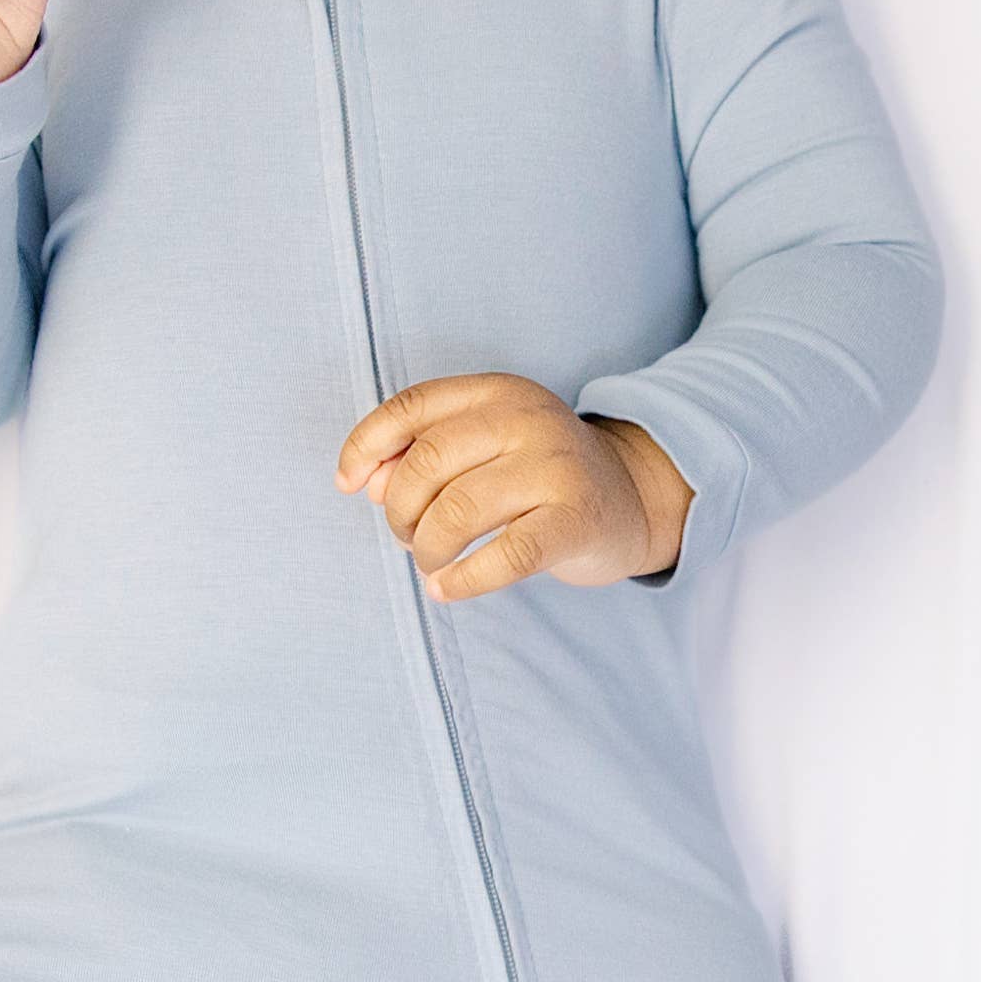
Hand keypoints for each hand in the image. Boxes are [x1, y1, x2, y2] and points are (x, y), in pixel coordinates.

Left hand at [335, 375, 693, 600]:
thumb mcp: (482, 448)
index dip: (366, 446)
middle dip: (398, 510)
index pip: (412, 406)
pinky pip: (505, 557)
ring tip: (431, 562)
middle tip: (407, 536)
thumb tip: (365, 483)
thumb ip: (421, 456)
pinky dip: (462, 580)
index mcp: (497, 392)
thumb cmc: (535, 476)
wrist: (631, 497)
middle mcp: (527, 419)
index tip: (349, 485)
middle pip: (427, 462)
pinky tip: (446, 589)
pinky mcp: (575, 520)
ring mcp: (556, 467)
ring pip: (457, 511)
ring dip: (426, 548)